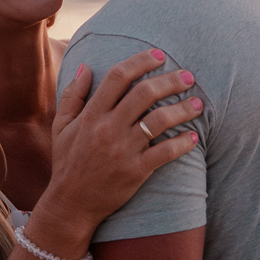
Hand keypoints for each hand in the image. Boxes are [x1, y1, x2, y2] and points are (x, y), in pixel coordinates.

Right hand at [44, 50, 202, 231]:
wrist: (71, 204)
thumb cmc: (67, 162)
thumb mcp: (61, 126)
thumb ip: (73, 95)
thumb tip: (86, 66)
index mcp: (90, 115)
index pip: (117, 77)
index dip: (140, 61)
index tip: (159, 55)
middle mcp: (107, 129)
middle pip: (144, 94)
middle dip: (170, 81)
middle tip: (189, 76)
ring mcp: (122, 151)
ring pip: (159, 121)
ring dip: (182, 109)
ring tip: (198, 104)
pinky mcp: (135, 172)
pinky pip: (165, 153)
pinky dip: (182, 144)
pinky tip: (193, 137)